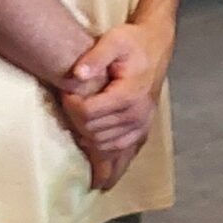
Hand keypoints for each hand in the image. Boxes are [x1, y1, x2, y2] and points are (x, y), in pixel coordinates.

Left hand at [60, 20, 172, 188]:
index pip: (90, 114)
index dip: (72, 106)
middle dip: (76, 121)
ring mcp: (141, 126)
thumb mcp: (114, 40)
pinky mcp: (141, 132)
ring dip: (87, 141)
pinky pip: (124, 157)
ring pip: (104, 147)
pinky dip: (111, 168)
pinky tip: (101, 181)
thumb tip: (76, 75)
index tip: (66, 93)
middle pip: (93, 132)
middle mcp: (137, 115)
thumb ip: (95, 56)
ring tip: (77, 126)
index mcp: (130, 95)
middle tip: (70, 105)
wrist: (156, 46)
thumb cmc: (133, 43)